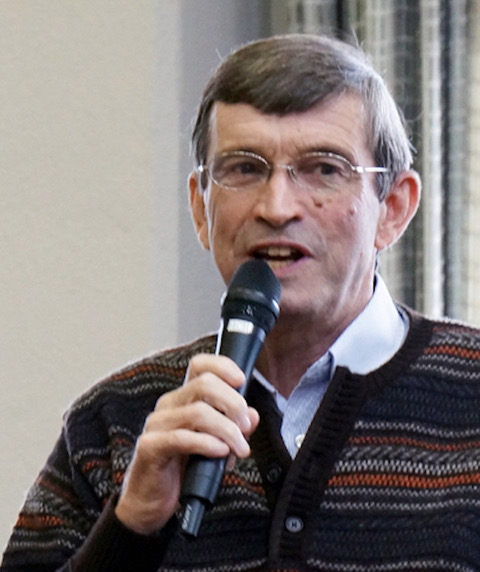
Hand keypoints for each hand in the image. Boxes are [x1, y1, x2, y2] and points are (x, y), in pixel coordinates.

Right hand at [114, 353, 259, 534]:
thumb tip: (252, 415)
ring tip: (239, 447)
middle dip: (233, 403)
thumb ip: (235, 428)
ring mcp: (157, 424)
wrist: (150, 503)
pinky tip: (220, 452)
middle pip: (205, 384)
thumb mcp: (217, 446)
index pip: (199, 366)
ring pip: (198, 411)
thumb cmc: (182, 470)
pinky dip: (207, 443)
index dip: (222, 366)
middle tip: (245, 427)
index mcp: (184, 399)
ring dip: (227, 429)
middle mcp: (169, 405)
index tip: (241, 381)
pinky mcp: (150, 446)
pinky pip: (182, 438)